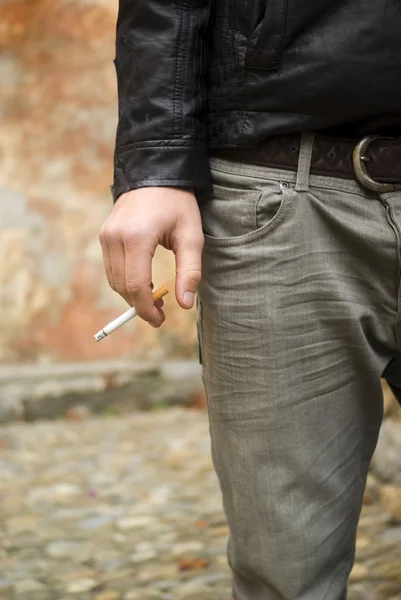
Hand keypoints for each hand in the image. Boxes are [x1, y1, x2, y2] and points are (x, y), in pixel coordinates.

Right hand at [99, 187, 203, 326]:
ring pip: (114, 280)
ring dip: (132, 295)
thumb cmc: (178, 203)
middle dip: (140, 306)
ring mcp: (106, 236)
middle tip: (161, 313)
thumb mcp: (191, 236)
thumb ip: (189, 271)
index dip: (146, 309)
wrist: (156, 172)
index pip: (136, 286)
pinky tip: (143, 282)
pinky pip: (111, 268)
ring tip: (155, 297)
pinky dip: (125, 281)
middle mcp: (115, 237)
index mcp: (137, 238)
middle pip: (122, 287)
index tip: (160, 321)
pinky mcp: (104, 235)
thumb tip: (185, 304)